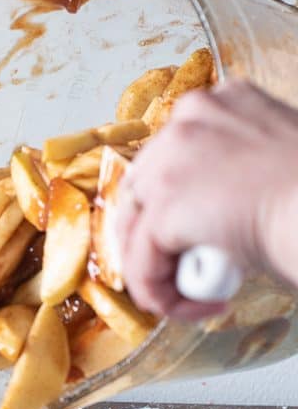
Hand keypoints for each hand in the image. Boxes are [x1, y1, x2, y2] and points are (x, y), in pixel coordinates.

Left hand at [116, 80, 297, 320]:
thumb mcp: (272, 169)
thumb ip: (234, 176)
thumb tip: (212, 214)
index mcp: (220, 103)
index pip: (169, 158)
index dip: (176, 207)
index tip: (203, 240)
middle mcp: (187, 120)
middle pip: (142, 190)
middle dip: (160, 240)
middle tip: (194, 272)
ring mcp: (171, 161)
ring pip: (136, 229)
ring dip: (162, 271)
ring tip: (203, 292)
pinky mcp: (166, 207)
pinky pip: (142, 263)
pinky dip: (163, 294)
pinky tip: (200, 305)